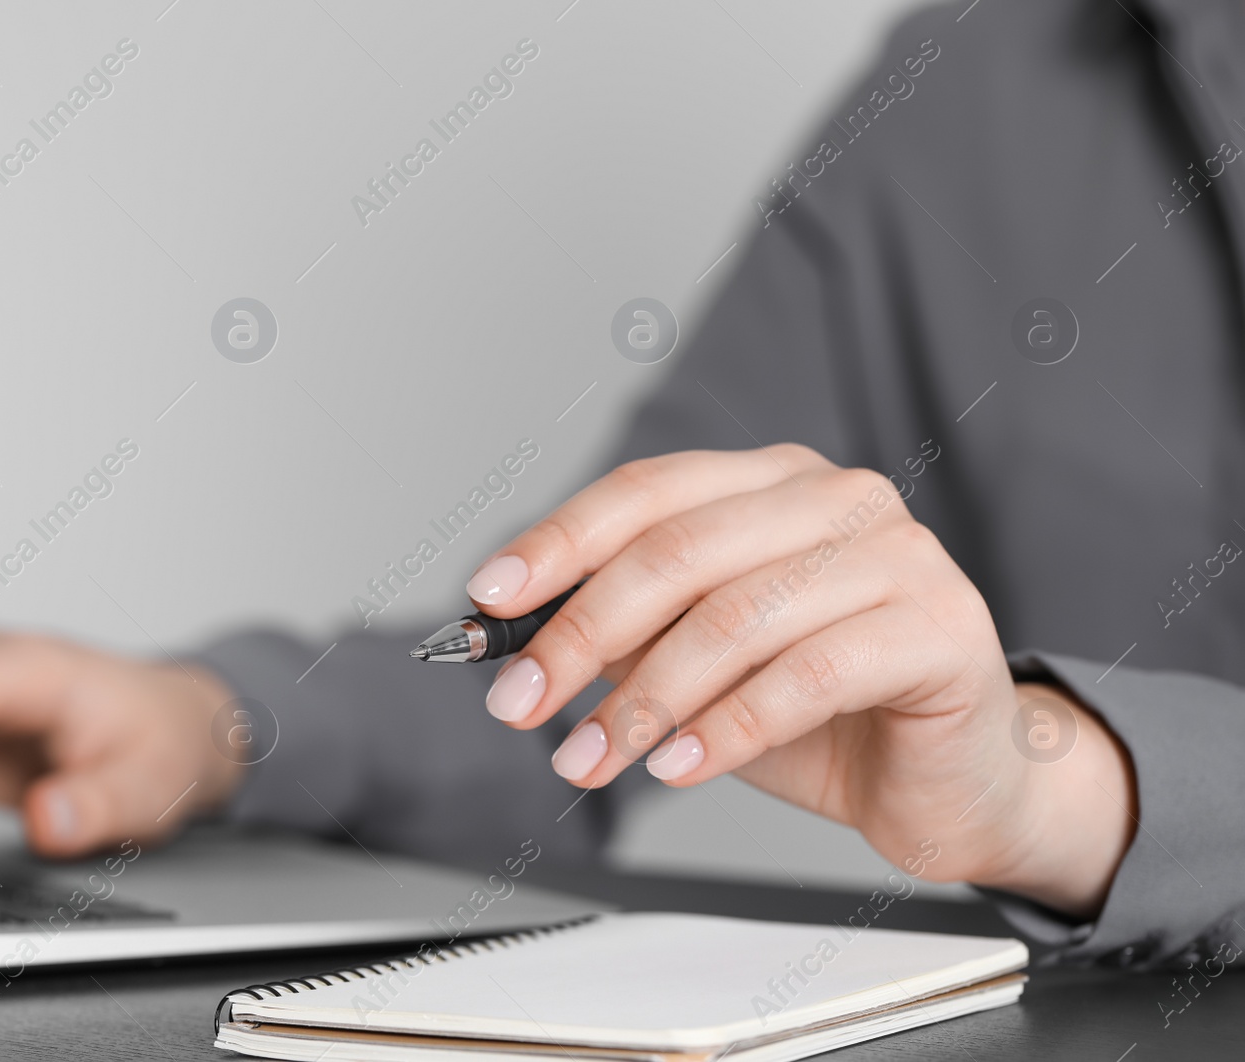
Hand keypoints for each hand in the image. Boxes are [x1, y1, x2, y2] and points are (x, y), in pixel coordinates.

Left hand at [469, 448, 1136, 917]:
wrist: (946, 781)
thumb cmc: (821, 715)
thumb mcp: (699, 664)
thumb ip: (626, 634)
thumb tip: (519, 635)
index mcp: (771, 483)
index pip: (645, 492)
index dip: (558, 543)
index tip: (490, 599)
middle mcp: (835, 498)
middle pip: (677, 552)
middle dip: (580, 634)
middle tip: (523, 703)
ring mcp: (896, 554)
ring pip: (735, 617)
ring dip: (643, 701)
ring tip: (591, 759)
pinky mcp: (939, 628)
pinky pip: (808, 674)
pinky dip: (727, 728)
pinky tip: (680, 767)